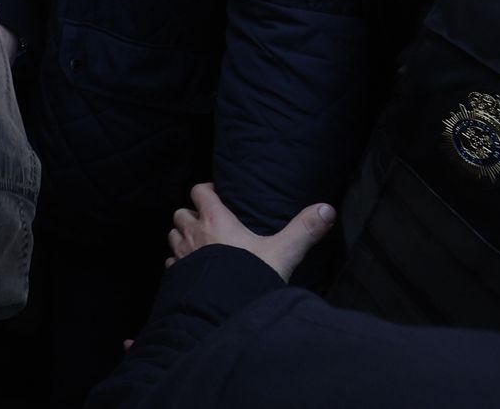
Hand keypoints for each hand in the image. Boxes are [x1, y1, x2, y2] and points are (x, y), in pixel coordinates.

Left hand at [166, 183, 334, 283]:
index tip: (216, 194)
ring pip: (174, 235)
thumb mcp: (284, 252)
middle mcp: (194, 233)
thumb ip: (304, 230)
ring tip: (198, 243)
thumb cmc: (252, 275)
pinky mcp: (177, 275)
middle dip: (191, 214)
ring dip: (182, 236)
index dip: (206, 190)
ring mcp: (182, 255)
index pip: (200, 191)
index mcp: (215, 220)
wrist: (226, 310)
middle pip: (182, 213)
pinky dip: (179, 262)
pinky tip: (191, 269)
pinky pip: (172, 262)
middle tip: (207, 221)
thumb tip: (327, 209)